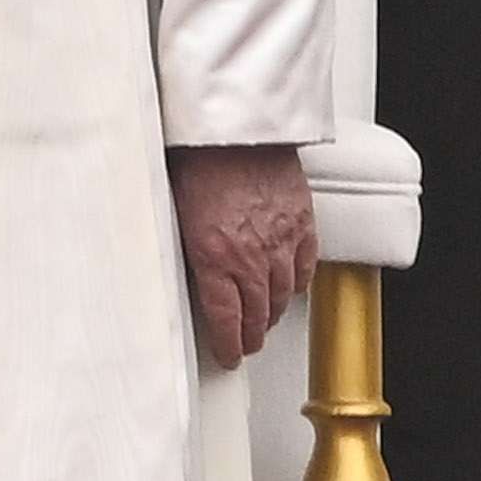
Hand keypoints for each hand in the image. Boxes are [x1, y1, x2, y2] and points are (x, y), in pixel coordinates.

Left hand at [171, 143, 315, 369]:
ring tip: (265, 320)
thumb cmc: (198, 159)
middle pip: (256, 314)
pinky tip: (289, 288)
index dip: (228, 346)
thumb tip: (184, 275)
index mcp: (213, 258)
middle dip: (250, 336)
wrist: (236, 125)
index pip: (226, 320)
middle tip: (246, 344)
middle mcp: (250, 256)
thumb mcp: (174, 214)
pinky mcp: (302, 222)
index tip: (228, 355)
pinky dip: (297, 283)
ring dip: (272, 313)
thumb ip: (186, 252)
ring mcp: (280, 241)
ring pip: (282, 295)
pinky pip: (305, 267)